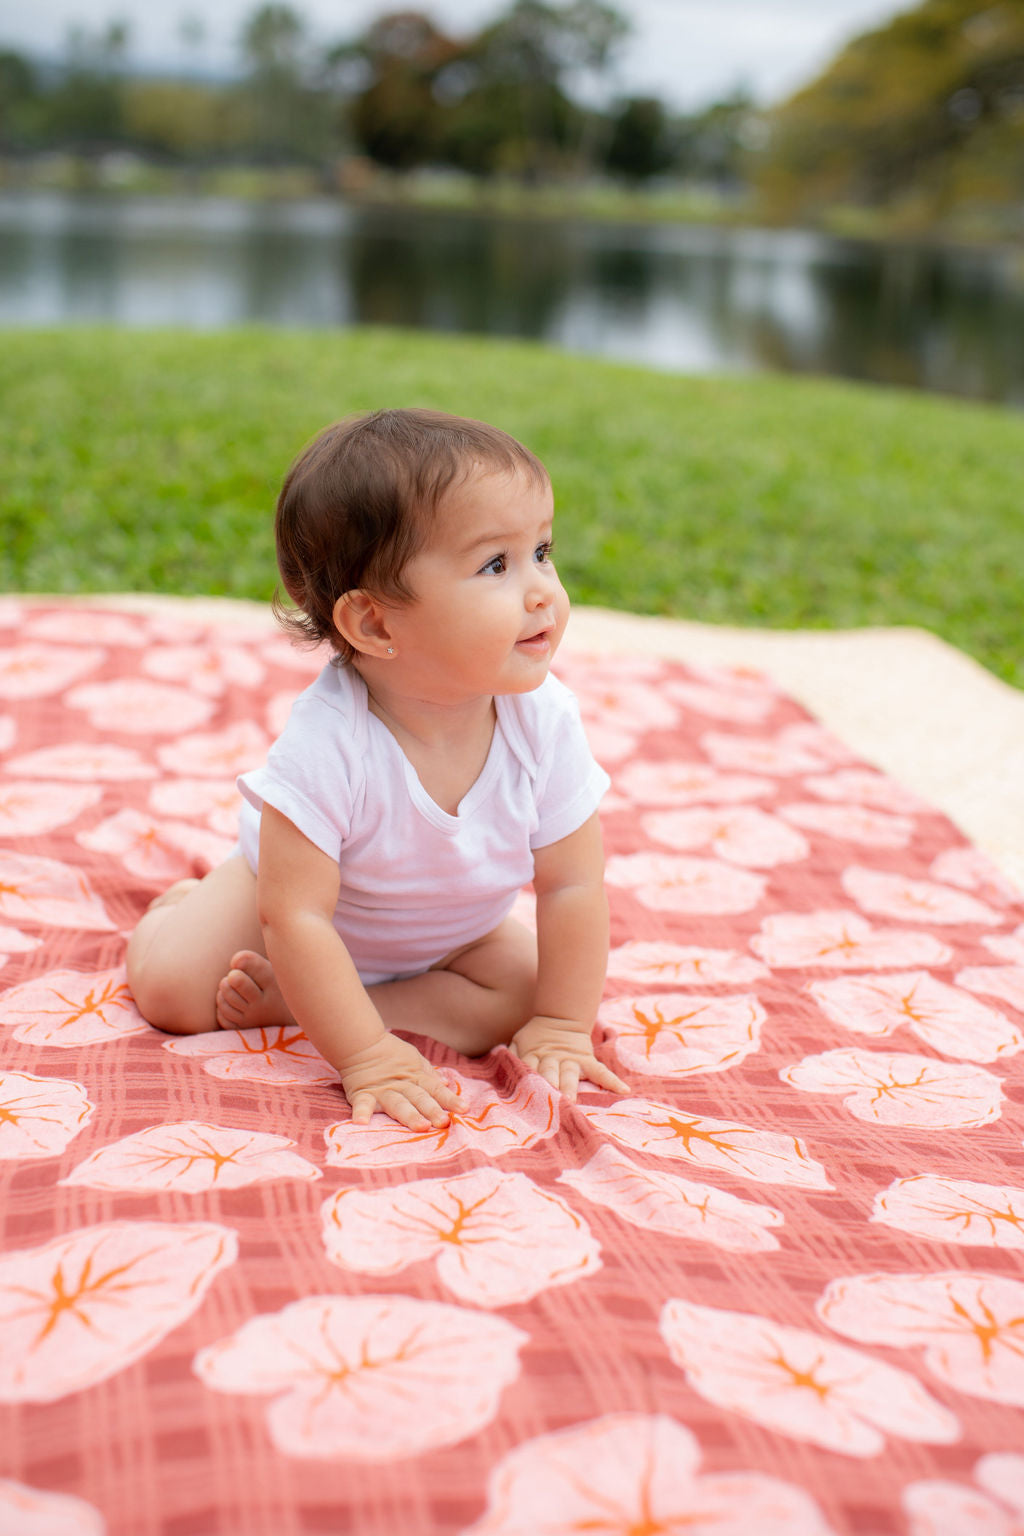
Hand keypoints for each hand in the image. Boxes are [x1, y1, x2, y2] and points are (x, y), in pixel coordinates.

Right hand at [337, 1031, 461, 1131]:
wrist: (361, 1043)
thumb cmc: (389, 1053)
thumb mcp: (414, 1059)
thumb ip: (430, 1073)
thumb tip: (447, 1084)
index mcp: (416, 1078)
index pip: (436, 1090)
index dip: (449, 1099)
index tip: (464, 1109)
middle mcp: (402, 1086)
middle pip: (419, 1098)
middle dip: (432, 1110)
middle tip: (443, 1122)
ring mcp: (382, 1091)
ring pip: (398, 1103)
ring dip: (409, 1115)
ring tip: (420, 1127)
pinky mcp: (362, 1094)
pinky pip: (362, 1104)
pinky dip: (361, 1112)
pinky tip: (361, 1123)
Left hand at [508, 1015, 629, 1101]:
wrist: (560, 1017)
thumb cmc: (535, 1037)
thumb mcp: (518, 1040)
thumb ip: (511, 1054)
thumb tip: (501, 1068)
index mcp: (533, 1054)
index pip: (528, 1068)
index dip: (526, 1081)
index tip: (523, 1098)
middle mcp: (553, 1058)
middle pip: (549, 1072)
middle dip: (548, 1086)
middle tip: (547, 1103)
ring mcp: (571, 1059)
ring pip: (570, 1074)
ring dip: (571, 1087)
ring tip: (572, 1101)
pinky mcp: (587, 1059)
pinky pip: (600, 1071)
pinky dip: (611, 1080)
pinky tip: (622, 1090)